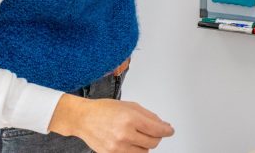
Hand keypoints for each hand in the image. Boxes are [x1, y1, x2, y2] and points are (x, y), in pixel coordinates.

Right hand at [49, 94, 173, 151]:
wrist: (83, 118)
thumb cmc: (104, 109)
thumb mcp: (131, 106)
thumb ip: (149, 116)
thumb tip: (163, 125)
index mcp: (131, 119)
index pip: (157, 129)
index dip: (167, 131)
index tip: (170, 130)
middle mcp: (124, 134)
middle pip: (153, 143)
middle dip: (157, 137)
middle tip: (155, 131)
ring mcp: (117, 147)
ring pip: (144, 152)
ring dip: (146, 145)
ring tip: (140, 136)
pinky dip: (136, 150)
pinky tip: (132, 142)